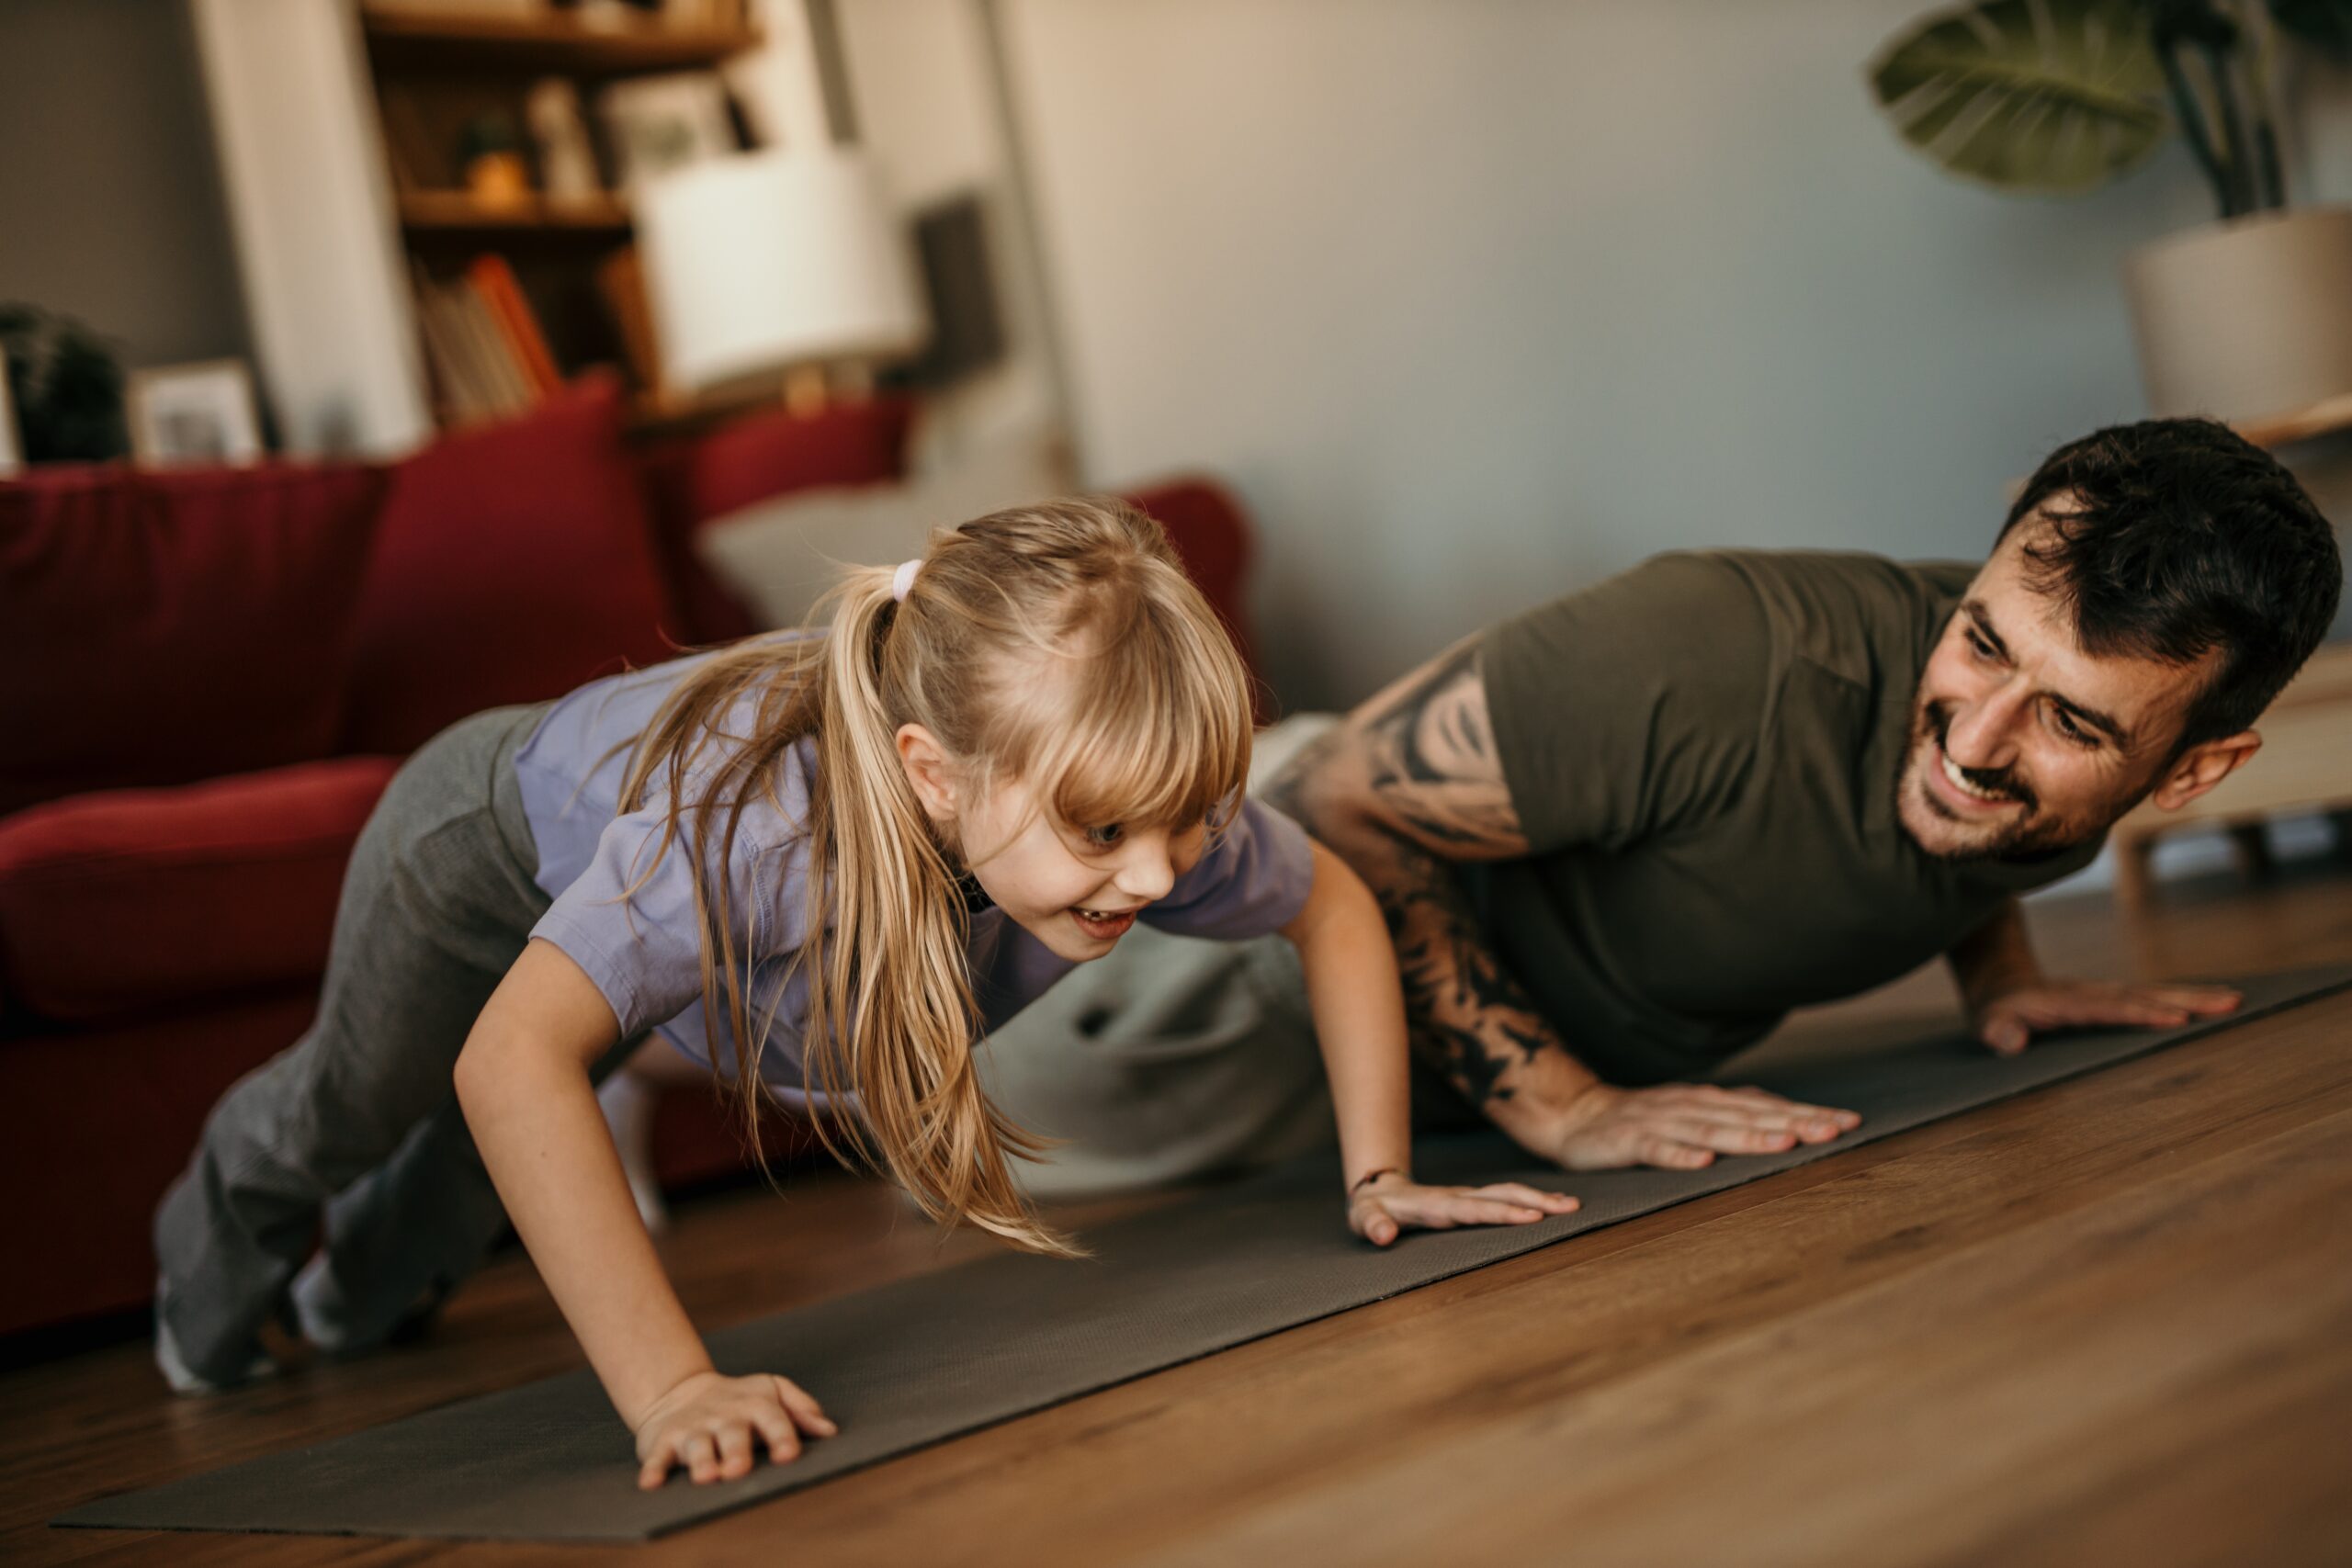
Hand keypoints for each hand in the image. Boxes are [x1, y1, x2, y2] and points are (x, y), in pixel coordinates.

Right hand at [633, 1369, 836, 1489]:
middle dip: (736, 1451)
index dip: (782, 1436)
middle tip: (739, 1470)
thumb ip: (801, 1409)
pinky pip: (658, 1456)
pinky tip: (650, 1484)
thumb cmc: (739, 1400)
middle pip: (733, 1434)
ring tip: (706, 1477)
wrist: (681, 1390)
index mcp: (756, 1405)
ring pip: (698, 1445)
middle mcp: (725, 1416)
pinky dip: (653, 1470)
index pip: (773, 1419)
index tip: (789, 1456)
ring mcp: (694, 1428)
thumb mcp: (771, 1392)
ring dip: (700, 1461)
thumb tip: (831, 1431)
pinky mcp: (664, 1440)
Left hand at [1346, 1172, 1578, 1246]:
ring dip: (1539, 1197)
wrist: (1376, 1189)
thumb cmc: (1370, 1210)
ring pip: (1507, 1193)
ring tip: (1572, 1206)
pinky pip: (1505, 1197)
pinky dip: (1532, 1198)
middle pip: (1499, 1196)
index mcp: (1435, 1205)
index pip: (1471, 1209)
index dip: (1500, 1213)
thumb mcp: (1362, 1218)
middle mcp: (1456, 1197)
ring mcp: (1466, 1197)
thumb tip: (1383, 1235)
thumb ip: (1372, 1225)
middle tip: (1568, 1209)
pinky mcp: (1472, 1201)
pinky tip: (1556, 1204)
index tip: (1531, 1216)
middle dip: (1533, 1200)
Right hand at [1543, 1083, 1859, 1171]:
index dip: (1806, 1114)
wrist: (1573, 1115)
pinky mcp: (1627, 1142)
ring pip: (1710, 1131)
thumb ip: (1733, 1113)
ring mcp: (1659, 1122)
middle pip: (1747, 1116)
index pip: (1766, 1107)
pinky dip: (1680, 1156)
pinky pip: (1656, 1150)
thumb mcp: (1691, 1111)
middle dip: (1791, 1124)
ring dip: (1747, 1138)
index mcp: (1709, 1101)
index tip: (1849, 1122)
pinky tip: (1702, 1164)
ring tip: (1783, 1146)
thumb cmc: (1641, 1119)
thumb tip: (1787, 1116)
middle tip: (1833, 1131)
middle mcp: (1689, 1105)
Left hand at [1970, 978, 2240, 1055]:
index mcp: (2065, 1004)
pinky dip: (2186, 997)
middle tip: (2228, 1004)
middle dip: (2185, 999)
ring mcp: (2106, 994)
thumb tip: (2010, 1042)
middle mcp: (2092, 994)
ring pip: (2155, 992)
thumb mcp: (1987, 1024)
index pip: (2108, 1009)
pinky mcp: (2115, 998)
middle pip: (2143, 995)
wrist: (2001, 982)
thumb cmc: (1995, 1013)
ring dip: (2194, 995)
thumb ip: (1997, 1033)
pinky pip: (2154, 997)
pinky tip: (2215, 1003)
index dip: (2140, 1013)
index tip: (2176, 1018)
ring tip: (2235, 1000)